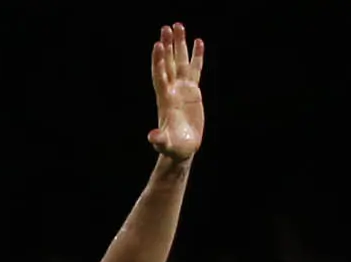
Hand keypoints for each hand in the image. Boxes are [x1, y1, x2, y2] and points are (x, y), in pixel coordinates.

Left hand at [145, 23, 204, 160]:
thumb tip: (152, 138)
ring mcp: (181, 88)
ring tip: (179, 26)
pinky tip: (199, 41)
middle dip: (168, 46)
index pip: (160, 76)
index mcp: (165, 99)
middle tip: (167, 27)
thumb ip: (159, 140)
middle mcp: (172, 90)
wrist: (182, 147)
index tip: (158, 45)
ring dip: (179, 45)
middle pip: (168, 63)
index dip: (159, 61)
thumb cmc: (173, 147)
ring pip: (180, 62)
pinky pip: (194, 69)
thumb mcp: (166, 144)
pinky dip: (196, 56)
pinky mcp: (192, 91)